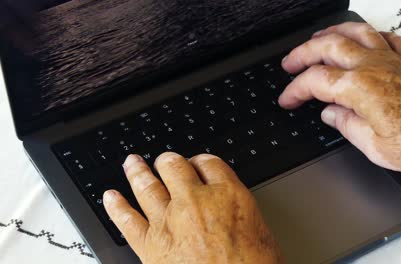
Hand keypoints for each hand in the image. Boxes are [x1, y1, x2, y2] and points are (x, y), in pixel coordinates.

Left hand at [103, 153, 281, 263]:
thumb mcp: (260, 231)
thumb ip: (239, 211)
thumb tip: (229, 207)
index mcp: (227, 195)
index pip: (208, 163)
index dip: (200, 161)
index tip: (197, 164)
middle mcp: (195, 201)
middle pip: (174, 166)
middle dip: (169, 162)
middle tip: (166, 162)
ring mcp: (169, 221)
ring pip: (146, 185)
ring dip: (137, 171)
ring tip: (132, 163)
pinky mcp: (149, 245)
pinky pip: (126, 220)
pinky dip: (116, 207)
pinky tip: (111, 197)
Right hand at [279, 22, 400, 178]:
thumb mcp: (373, 146)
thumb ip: (345, 125)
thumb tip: (330, 114)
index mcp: (360, 87)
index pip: (315, 80)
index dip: (295, 90)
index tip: (287, 100)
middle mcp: (374, 67)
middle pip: (328, 46)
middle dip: (303, 53)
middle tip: (289, 64)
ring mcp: (392, 61)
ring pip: (356, 32)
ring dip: (332, 33)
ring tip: (317, 39)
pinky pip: (387, 39)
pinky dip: (371, 36)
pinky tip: (364, 41)